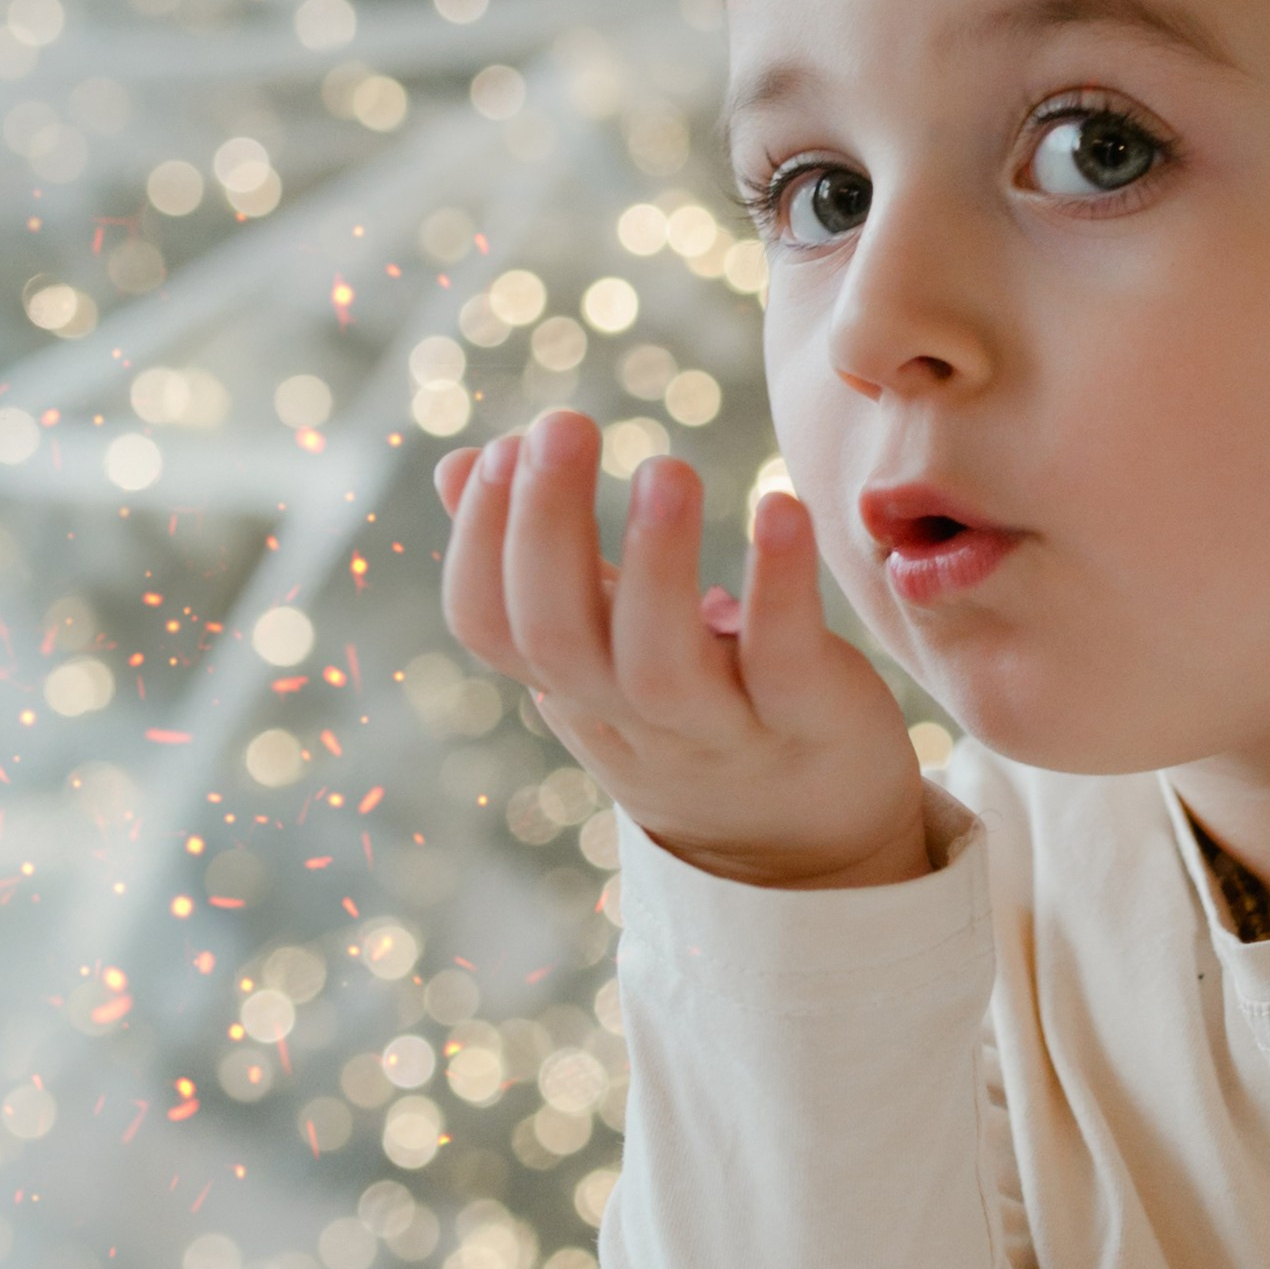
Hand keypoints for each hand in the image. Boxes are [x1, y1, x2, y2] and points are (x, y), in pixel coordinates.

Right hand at [435, 411, 929, 891]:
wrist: (809, 842)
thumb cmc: (696, 711)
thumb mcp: (606, 642)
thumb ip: (543, 558)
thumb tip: (460, 462)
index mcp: (572, 683)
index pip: (489, 627)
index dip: (480, 543)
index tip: (497, 449)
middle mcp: (630, 713)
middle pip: (557, 639)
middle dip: (547, 529)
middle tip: (560, 426)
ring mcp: (719, 727)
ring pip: (660, 665)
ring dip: (655, 562)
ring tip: (664, 468)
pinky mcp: (808, 719)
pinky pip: (785, 660)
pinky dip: (780, 587)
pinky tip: (779, 503)